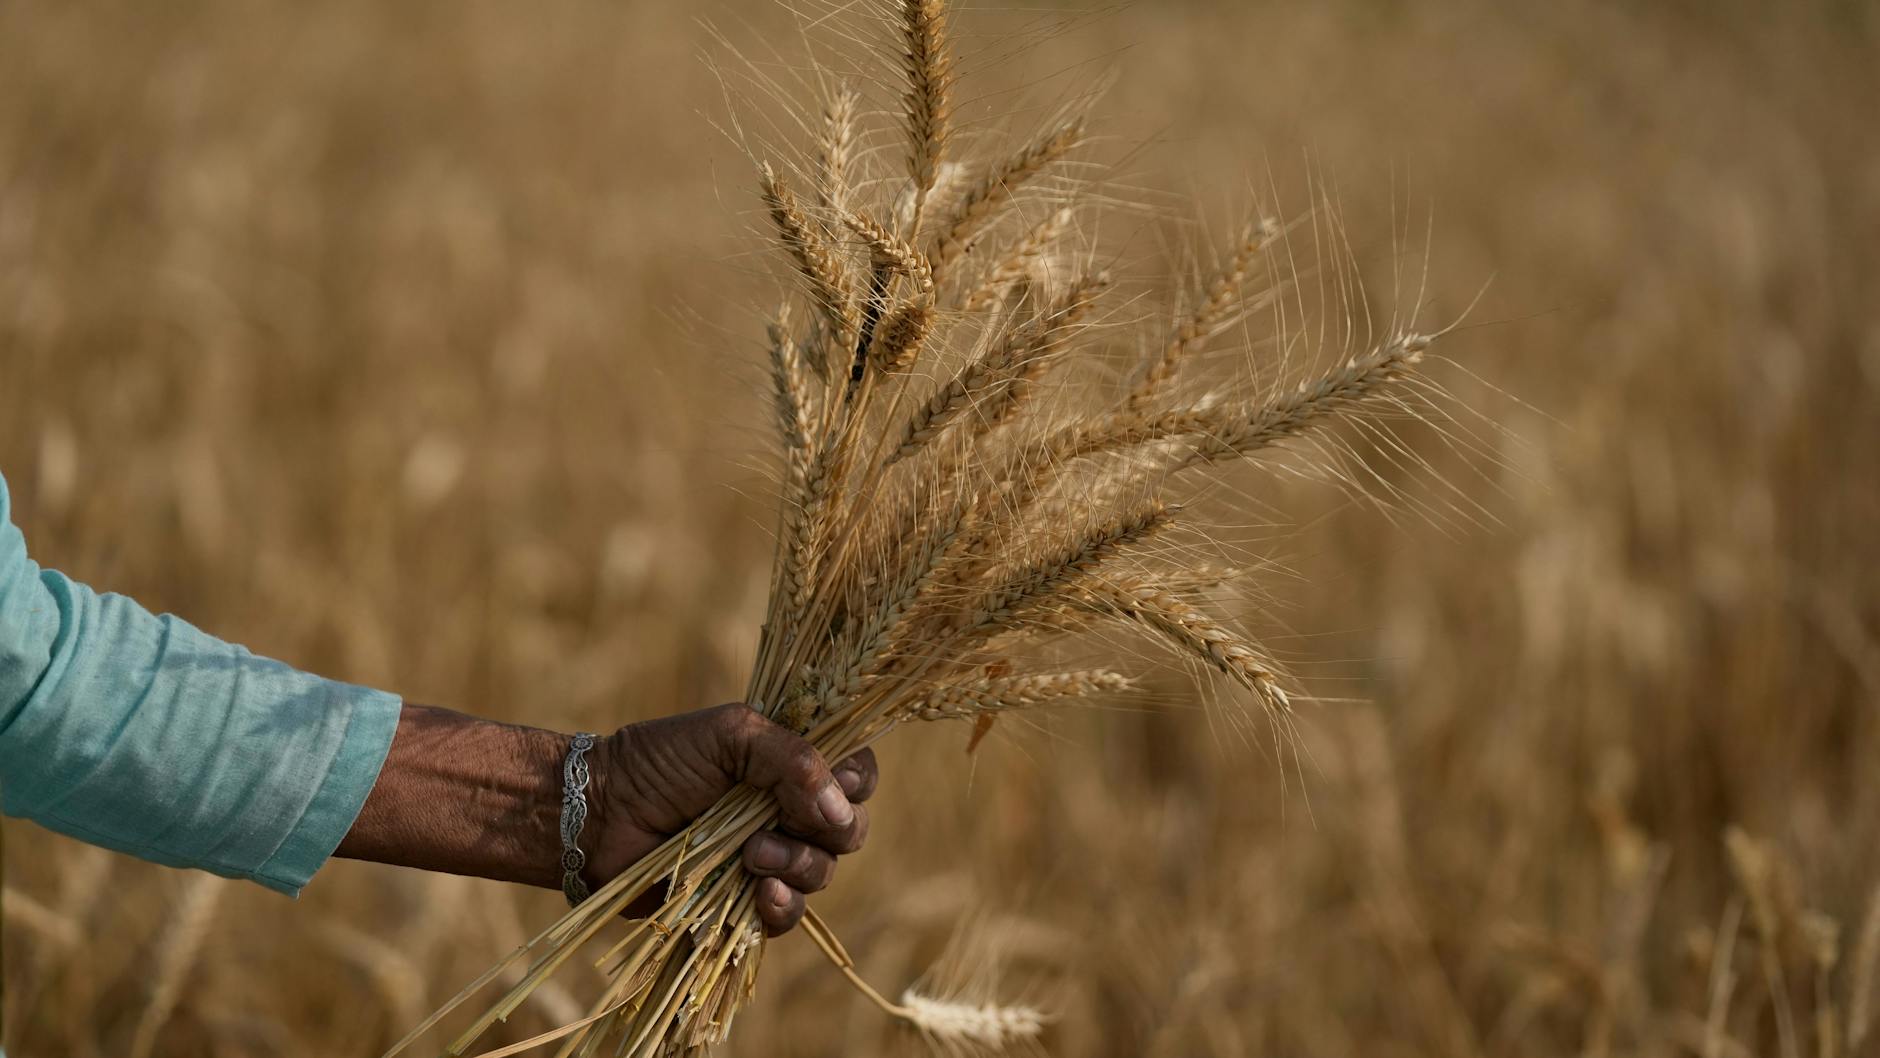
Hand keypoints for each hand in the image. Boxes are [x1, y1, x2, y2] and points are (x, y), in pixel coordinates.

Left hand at [336, 702, 876, 936]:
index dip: (856, 782)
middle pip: (851, 829)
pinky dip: (782, 907)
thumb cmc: (660, 760)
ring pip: (823, 872)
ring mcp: (770, 857)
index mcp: (793, 763)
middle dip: (828, 830)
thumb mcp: (732, 735)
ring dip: (798, 865)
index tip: (834, 784)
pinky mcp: (744, 902)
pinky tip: (760, 894)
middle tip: (780, 822)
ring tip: (752, 854)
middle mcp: (790, 810)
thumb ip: (793, 758)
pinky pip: (788, 916)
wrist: (600, 812)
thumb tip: (842, 811)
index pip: (859, 773)